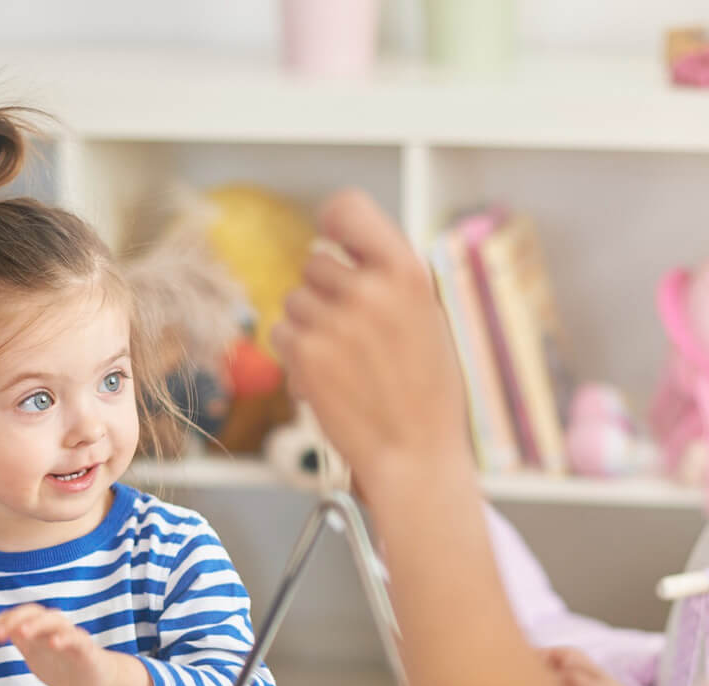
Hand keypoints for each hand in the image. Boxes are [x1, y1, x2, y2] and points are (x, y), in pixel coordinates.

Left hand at [0, 604, 154, 685]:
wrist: (99, 680)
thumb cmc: (66, 665)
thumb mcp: (36, 654)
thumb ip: (20, 642)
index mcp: (39, 630)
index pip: (15, 617)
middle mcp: (54, 628)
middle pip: (33, 612)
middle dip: (12, 621)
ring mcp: (71, 637)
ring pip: (54, 621)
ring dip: (36, 624)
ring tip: (21, 633)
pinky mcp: (87, 650)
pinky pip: (77, 639)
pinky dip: (65, 638)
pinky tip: (54, 644)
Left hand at [271, 189, 470, 501]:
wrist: (415, 453)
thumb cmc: (426, 392)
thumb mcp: (425, 318)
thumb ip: (386, 279)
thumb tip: (340, 251)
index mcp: (406, 272)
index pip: (348, 209)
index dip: (334, 221)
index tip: (333, 238)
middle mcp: (369, 290)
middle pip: (314, 263)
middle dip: (325, 292)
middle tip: (353, 332)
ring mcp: (334, 322)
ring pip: (294, 301)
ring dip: (309, 326)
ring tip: (346, 361)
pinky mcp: (306, 354)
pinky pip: (282, 333)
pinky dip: (297, 354)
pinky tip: (328, 379)